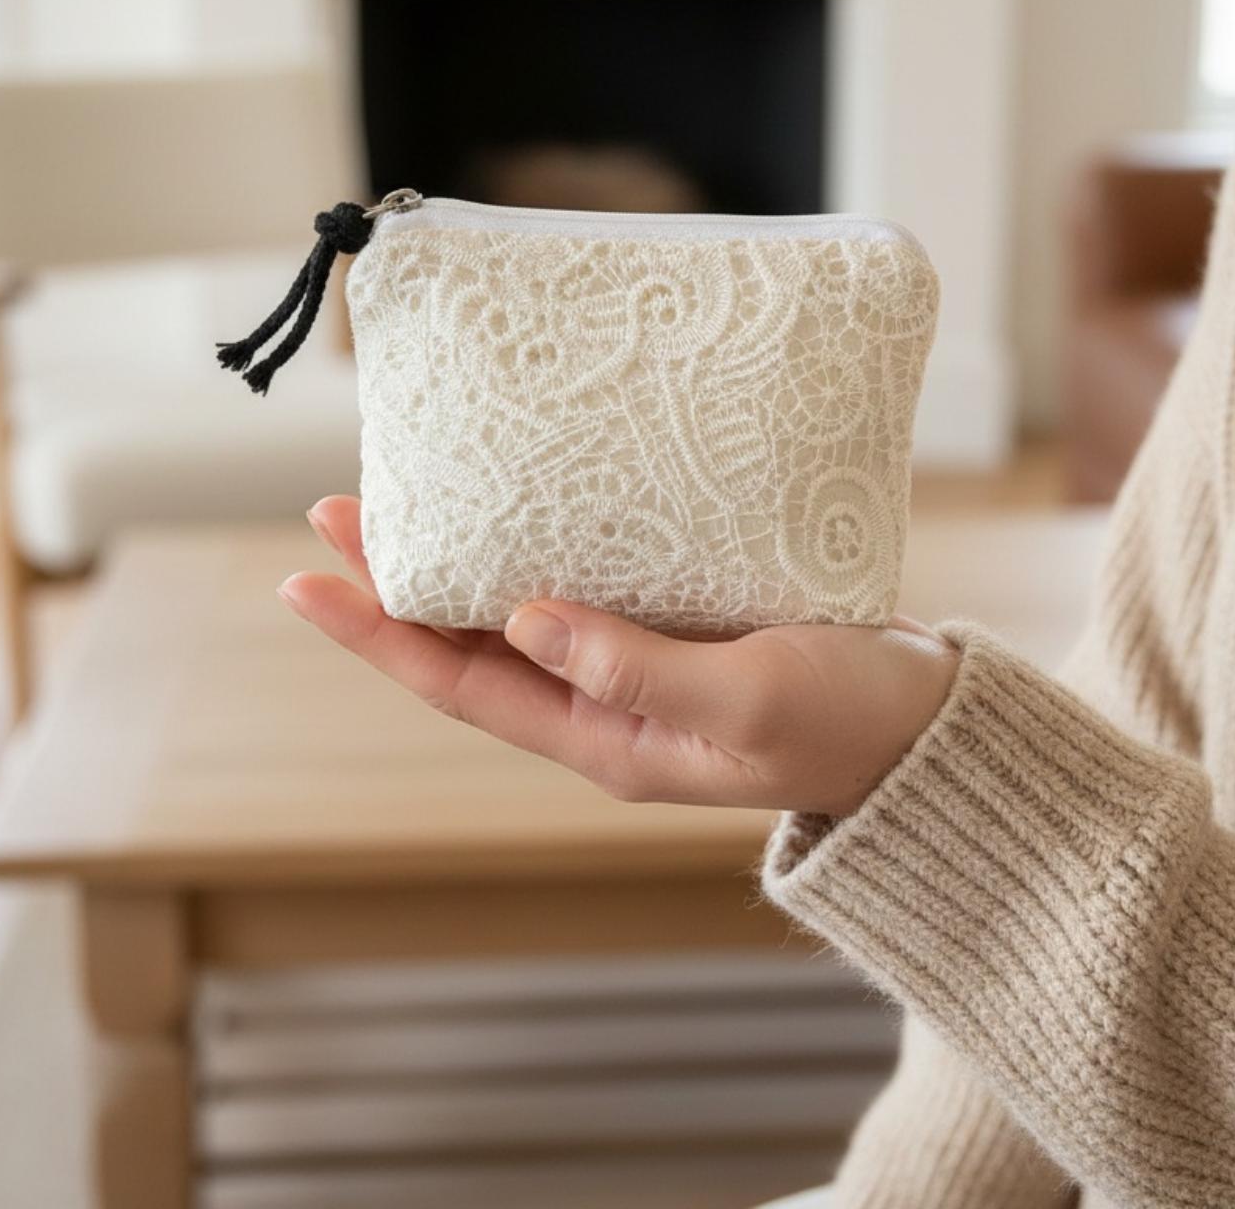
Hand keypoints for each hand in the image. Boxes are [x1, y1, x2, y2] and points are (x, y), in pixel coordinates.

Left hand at [280, 496, 960, 818]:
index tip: (307, 578)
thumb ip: (638, 670)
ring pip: (517, 614)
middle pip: (471, 645)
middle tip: (340, 506)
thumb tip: (526, 618)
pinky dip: (536, 546)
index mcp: (604, 738)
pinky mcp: (676, 631)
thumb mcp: (746, 702)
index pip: (460, 686)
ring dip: (459, 560)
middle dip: (398, 584)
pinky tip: (525, 504)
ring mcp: (637, 671)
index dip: (377, 635)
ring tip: (412, 497)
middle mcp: (603, 708)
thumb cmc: (848, 722)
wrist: (926, 728)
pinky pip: (581, 588)